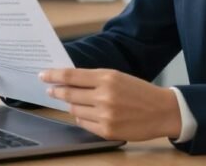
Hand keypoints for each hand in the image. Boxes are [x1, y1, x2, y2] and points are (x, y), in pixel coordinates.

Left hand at [41, 68, 181, 140]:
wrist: (162, 111)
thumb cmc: (139, 92)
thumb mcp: (118, 77)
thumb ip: (94, 78)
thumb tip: (68, 81)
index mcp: (107, 78)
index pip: (71, 76)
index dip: (53, 75)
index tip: (43, 75)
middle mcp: (104, 96)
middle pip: (69, 94)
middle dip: (56, 91)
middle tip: (50, 90)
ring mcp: (105, 115)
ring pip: (74, 110)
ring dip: (70, 106)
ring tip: (71, 102)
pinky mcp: (107, 131)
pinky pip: (83, 124)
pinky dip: (81, 118)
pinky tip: (85, 114)